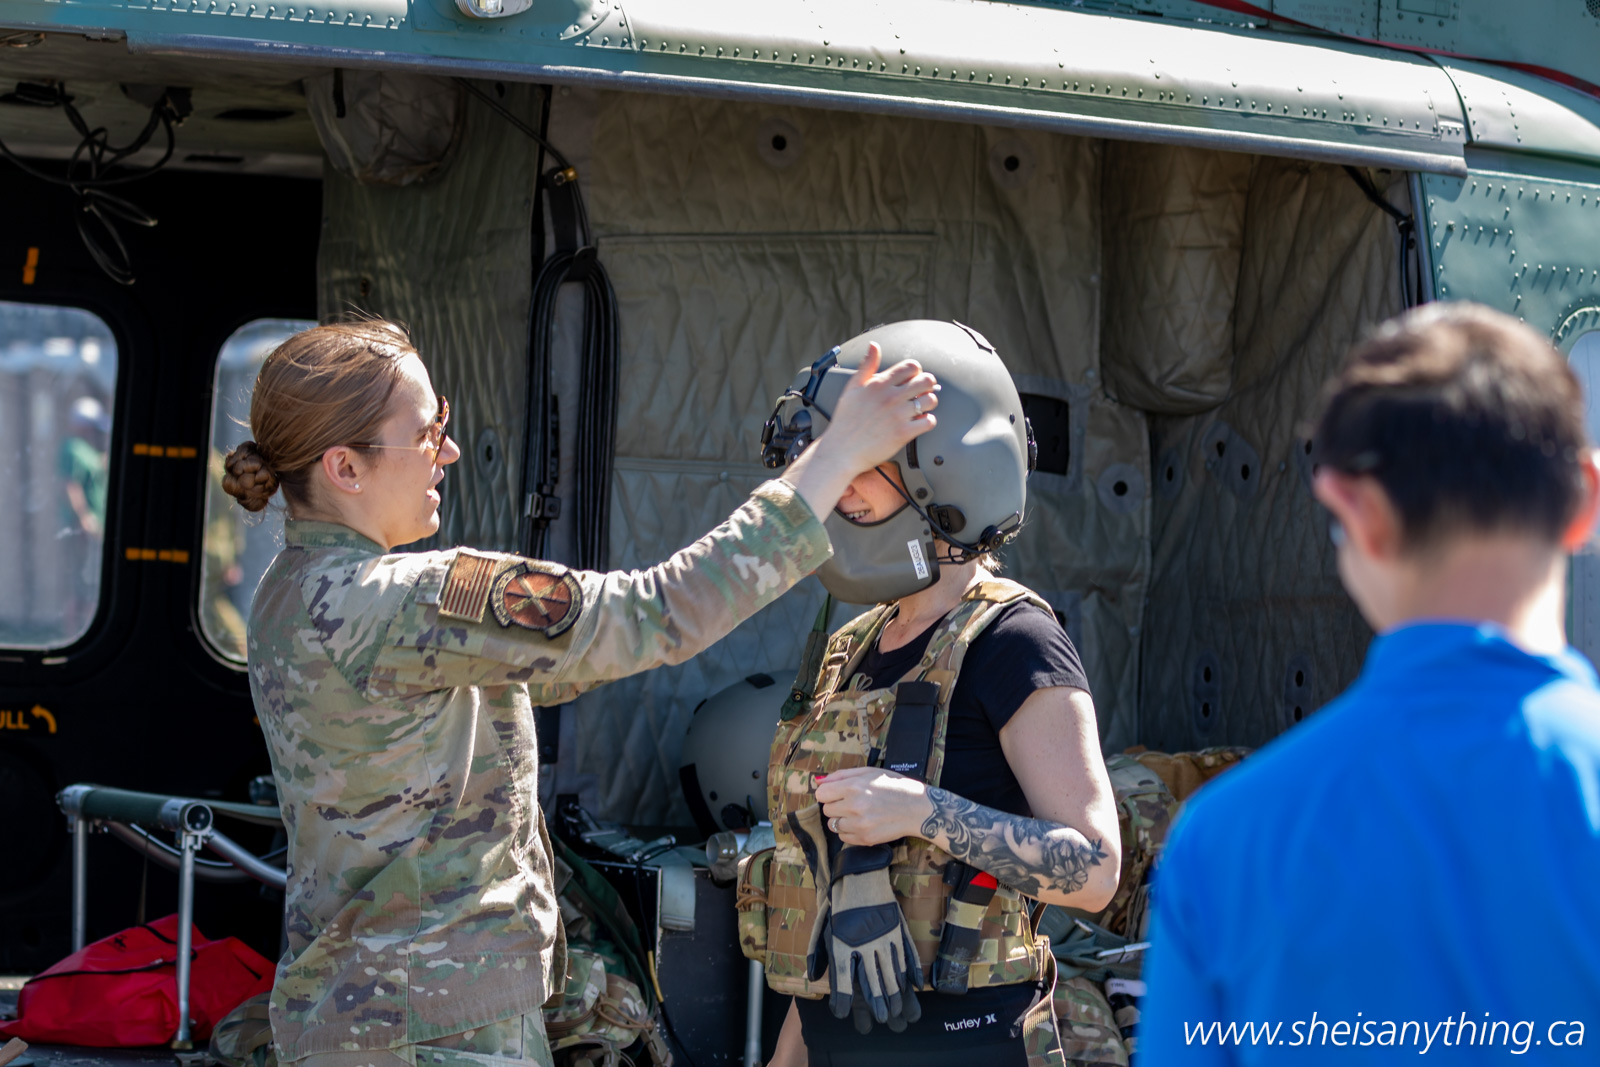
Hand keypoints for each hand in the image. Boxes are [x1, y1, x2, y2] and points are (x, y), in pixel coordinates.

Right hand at [782, 342, 937, 520]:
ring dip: (928, 403)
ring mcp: (898, 415)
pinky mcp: (904, 433)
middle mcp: (891, 397)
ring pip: (930, 400)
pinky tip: (918, 423)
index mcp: (880, 384)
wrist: (841, 450)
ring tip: (920, 408)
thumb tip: (874, 346)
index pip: (911, 366)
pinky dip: (927, 422)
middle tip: (921, 393)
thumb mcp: (852, 388)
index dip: (916, 371)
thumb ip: (866, 365)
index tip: (912, 380)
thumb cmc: (845, 421)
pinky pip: (929, 422)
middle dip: (927, 385)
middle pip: (926, 380)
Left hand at [815, 766, 933, 846]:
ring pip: (833, 825)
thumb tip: (819, 781)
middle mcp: (854, 807)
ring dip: (842, 820)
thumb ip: (841, 775)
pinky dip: (850, 832)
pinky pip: (843, 838)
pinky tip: (863, 823)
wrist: (916, 808)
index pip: (821, 794)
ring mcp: (859, 825)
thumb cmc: (893, 786)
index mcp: (853, 787)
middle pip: (826, 810)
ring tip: (859, 813)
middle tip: (853, 803)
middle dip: (836, 806)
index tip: (838, 793)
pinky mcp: (865, 839)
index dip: (828, 793)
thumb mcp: (868, 772)